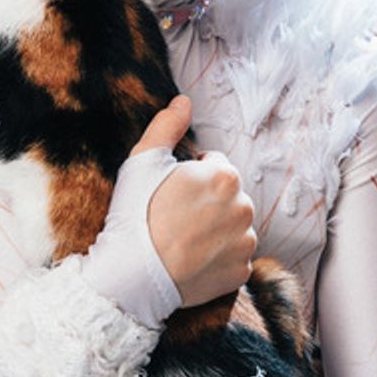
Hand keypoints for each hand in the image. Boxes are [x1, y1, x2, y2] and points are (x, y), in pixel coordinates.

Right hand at [134, 97, 256, 307]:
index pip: (216, 166)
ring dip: (216, 230)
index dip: (192, 176)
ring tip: (183, 240)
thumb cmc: (135, 215)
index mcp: (225, 176)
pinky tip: (192, 260)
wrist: (131, 275)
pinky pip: (233, 258)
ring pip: (234, 227)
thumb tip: (184, 102)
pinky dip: (218, 259)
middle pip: (228, 196)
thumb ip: (167, 126)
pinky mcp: (240, 272)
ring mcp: (244, 243)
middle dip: (208, 202)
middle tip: (175, 217)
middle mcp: (243, 208)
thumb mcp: (142, 161)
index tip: (172, 193)